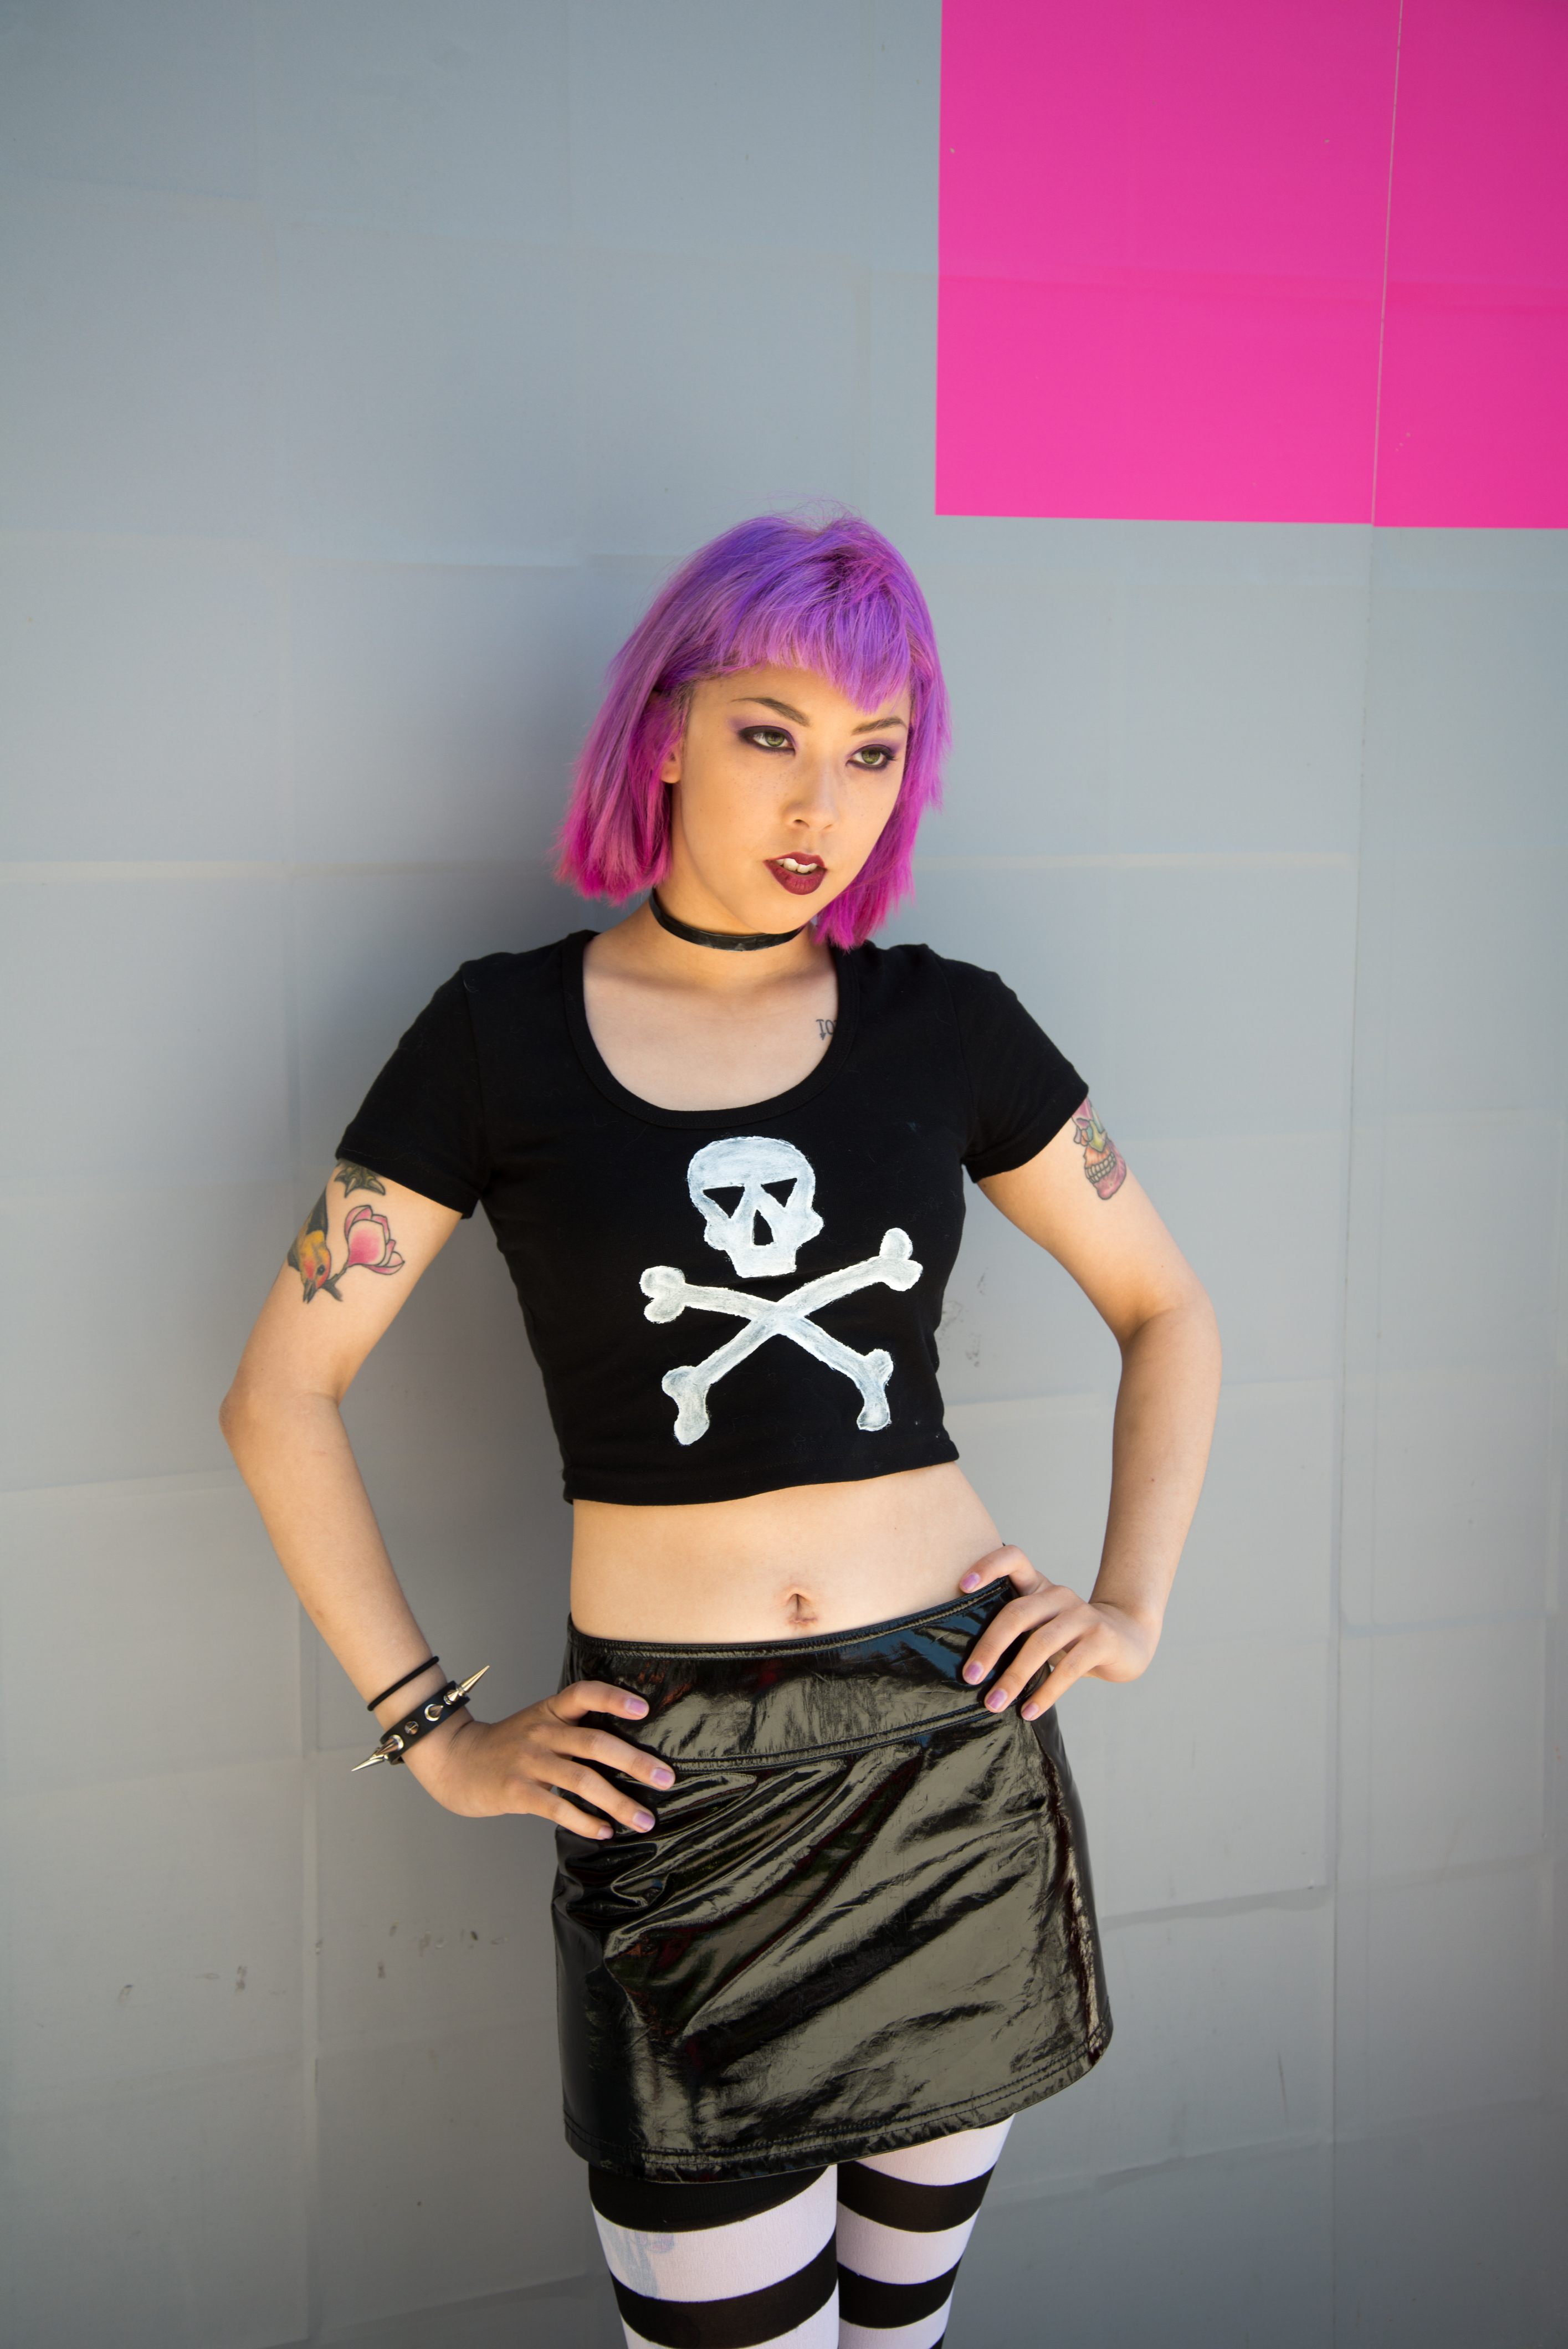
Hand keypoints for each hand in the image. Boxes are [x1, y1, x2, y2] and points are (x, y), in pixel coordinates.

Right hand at [409, 1680, 672, 1836]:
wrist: (455, 1761)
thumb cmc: (506, 1746)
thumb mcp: (537, 1724)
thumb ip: (572, 1731)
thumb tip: (623, 1750)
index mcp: (550, 1713)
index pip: (584, 1693)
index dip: (614, 1698)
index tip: (644, 1709)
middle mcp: (542, 1734)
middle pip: (595, 1744)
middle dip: (635, 1762)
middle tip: (666, 1779)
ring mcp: (529, 1762)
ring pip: (583, 1781)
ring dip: (618, 1803)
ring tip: (644, 1820)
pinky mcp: (517, 1792)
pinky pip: (558, 1808)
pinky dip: (585, 1822)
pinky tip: (604, 1831)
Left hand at [957, 1546, 1158, 1717]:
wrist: (1129, 1638)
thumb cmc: (1071, 1637)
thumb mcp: (1042, 1626)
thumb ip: (1014, 1632)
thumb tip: (969, 1666)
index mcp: (1039, 1587)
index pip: (1013, 1559)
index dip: (987, 1567)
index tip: (961, 1587)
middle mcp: (1059, 1595)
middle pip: (1017, 1614)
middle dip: (989, 1647)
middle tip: (969, 1677)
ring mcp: (1082, 1615)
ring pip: (1040, 1643)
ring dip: (1014, 1677)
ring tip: (994, 1704)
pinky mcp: (1101, 1639)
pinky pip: (1068, 1668)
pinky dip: (1046, 1693)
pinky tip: (1028, 1711)